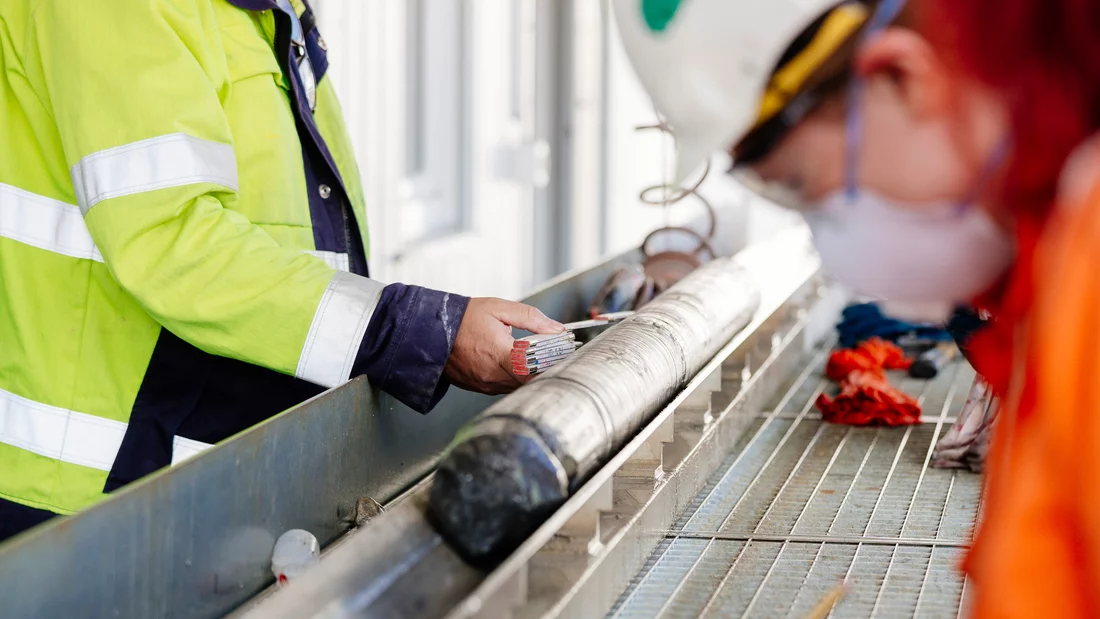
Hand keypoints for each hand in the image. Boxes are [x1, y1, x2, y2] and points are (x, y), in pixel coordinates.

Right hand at [444, 298, 564, 394]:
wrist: (431, 332)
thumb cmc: (463, 318)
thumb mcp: (499, 308)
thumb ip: (530, 318)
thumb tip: (556, 328)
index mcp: (500, 354)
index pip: (536, 368)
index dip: (553, 364)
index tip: (565, 356)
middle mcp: (493, 375)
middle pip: (530, 381)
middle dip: (545, 370)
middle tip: (557, 358)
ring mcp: (485, 385)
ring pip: (519, 387)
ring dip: (530, 376)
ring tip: (539, 360)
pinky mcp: (480, 388)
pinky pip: (505, 388)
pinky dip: (515, 380)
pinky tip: (520, 367)